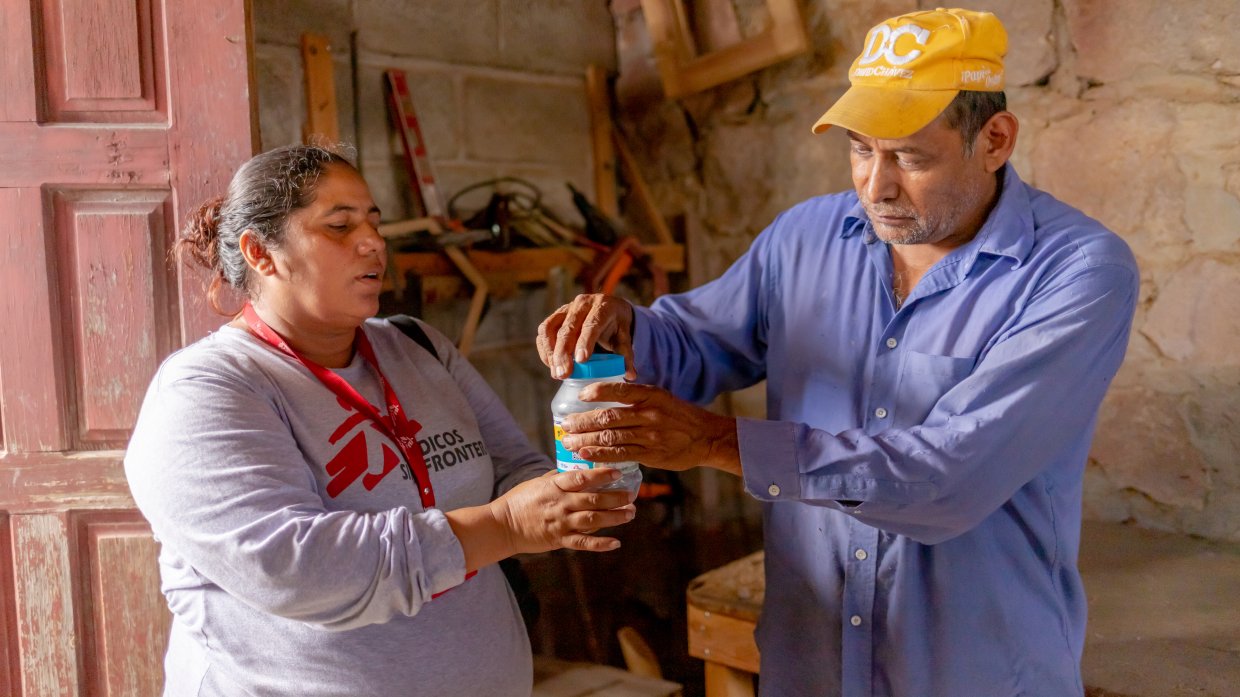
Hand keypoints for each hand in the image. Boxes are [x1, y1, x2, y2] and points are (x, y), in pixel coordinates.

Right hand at [488, 468, 635, 554]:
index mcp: (555, 487)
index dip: (601, 475)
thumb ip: (559, 478)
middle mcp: (560, 504)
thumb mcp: (538, 482)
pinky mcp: (559, 540)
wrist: (503, 525)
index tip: (618, 472)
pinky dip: (600, 544)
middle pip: (592, 500)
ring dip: (614, 517)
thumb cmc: (520, 500)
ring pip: (592, 520)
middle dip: (615, 498)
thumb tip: (579, 471)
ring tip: (630, 513)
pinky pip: (583, 542)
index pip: (581, 478)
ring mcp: (561, 523)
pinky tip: (616, 543)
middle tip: (632, 495)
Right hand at [537, 294, 635, 378]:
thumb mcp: (624, 337)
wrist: (610, 308)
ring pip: (550, 328)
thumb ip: (626, 356)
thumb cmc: (617, 325)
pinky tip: (551, 364)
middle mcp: (582, 303)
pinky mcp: (556, 315)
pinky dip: (545, 348)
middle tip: (563, 374)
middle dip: (563, 353)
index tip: (581, 360)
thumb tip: (630, 375)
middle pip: (568, 328)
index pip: (592, 324)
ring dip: (551, 352)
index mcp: (603, 307)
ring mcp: (566, 308)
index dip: (585, 342)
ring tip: (556, 373)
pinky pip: (544, 331)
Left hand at [559, 382, 741, 475]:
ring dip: (585, 440)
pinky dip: (599, 455)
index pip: (620, 390)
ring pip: (610, 437)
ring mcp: (649, 435)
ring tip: (568, 442)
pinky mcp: (650, 454)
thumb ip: (637, 398)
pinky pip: (619, 454)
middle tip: (565, 424)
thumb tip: (606, 397)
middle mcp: (649, 414)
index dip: (598, 392)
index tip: (581, 396)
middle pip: (608, 417)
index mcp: (651, 395)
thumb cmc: (680, 416)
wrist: (707, 437)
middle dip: (583, 421)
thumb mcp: (661, 398)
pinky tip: (584, 454)